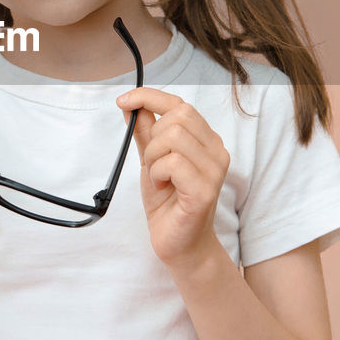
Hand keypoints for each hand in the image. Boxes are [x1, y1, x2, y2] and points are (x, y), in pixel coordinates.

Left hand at [116, 87, 230, 267]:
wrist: (179, 243)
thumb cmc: (169, 203)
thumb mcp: (151, 160)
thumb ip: (145, 133)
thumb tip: (132, 105)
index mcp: (206, 140)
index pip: (179, 104)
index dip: (149, 97)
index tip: (124, 100)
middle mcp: (216, 151)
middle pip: (177, 116)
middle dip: (153, 139)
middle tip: (153, 165)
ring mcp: (214, 170)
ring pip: (173, 137)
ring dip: (154, 159)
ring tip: (158, 179)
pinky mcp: (205, 190)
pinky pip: (172, 163)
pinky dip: (157, 174)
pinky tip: (162, 188)